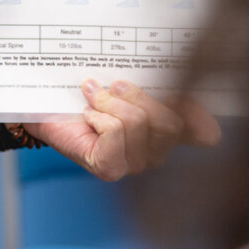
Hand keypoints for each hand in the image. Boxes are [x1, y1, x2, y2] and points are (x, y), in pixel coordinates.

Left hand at [22, 79, 220, 181]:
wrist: (45, 107)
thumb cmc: (88, 95)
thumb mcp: (124, 83)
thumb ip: (156, 83)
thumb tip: (183, 80)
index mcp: (167, 130)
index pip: (202, 131)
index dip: (201, 116)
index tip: (183, 94)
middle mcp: (157, 152)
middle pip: (170, 122)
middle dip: (138, 95)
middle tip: (114, 85)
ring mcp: (134, 164)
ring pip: (138, 122)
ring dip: (109, 102)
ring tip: (92, 98)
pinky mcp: (109, 168)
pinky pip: (114, 133)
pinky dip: (98, 117)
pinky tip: (87, 117)